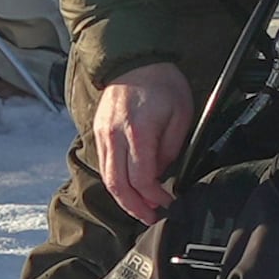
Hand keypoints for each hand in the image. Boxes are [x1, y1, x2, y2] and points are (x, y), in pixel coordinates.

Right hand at [92, 60, 193, 222]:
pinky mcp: (98, 132)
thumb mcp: (181, 114)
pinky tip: (129, 188)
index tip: (168, 203)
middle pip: (118, 185)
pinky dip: (115, 182)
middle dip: (135, 207)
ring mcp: (102, 134)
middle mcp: (114, 136)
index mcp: (138, 131)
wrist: (135, 59)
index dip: (155, 197)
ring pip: (107, 178)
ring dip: (123, 199)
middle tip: (151, 218)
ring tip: (140, 209)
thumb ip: (171, 147)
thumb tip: (161, 173)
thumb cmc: (163, 84)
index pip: (142, 178)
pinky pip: (104, 164)